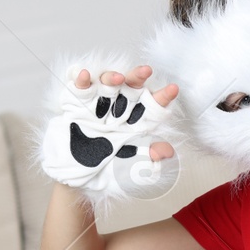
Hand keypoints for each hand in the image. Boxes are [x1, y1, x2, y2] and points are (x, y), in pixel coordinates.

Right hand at [41, 64, 180, 200]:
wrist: (76, 178)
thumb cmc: (108, 173)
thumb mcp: (130, 171)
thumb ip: (147, 161)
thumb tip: (166, 151)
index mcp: (138, 124)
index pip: (153, 107)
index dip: (163, 97)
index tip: (173, 89)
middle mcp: (121, 110)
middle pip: (131, 88)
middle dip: (138, 77)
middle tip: (146, 70)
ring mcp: (99, 105)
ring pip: (107, 84)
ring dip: (112, 77)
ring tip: (118, 78)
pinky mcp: (77, 104)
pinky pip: (80, 88)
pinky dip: (82, 80)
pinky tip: (86, 75)